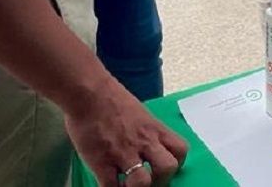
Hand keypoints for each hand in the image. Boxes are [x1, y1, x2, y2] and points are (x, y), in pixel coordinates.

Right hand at [64, 80, 187, 185]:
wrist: (90, 94)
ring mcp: (123, 154)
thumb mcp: (141, 114)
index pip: (181, 150)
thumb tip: (147, 148)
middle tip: (148, 180)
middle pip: (168, 168)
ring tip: (128, 185)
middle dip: (161, 180)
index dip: (176, 162)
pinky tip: (109, 183)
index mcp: (155, 129)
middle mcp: (144, 142)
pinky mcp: (101, 162)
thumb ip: (147, 132)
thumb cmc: (113, 100)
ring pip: (142, 182)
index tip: (163, 166)